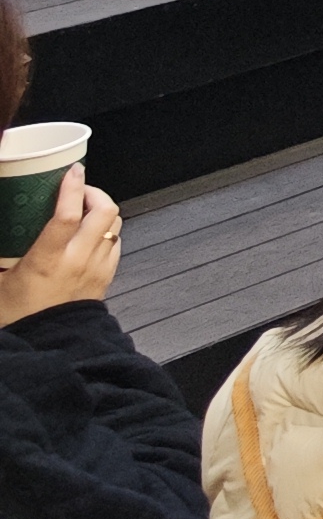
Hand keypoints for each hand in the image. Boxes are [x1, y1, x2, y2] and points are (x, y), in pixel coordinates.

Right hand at [0, 171, 119, 325]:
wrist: (43, 347)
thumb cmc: (16, 315)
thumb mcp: (0, 278)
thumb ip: (3, 251)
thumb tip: (5, 226)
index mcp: (47, 261)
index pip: (67, 214)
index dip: (73, 187)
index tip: (72, 171)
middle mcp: (78, 261)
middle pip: (104, 212)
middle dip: (94, 192)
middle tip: (77, 190)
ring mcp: (96, 270)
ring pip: (114, 225)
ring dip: (102, 211)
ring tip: (82, 209)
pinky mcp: (106, 278)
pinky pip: (115, 244)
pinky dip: (106, 231)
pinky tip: (88, 234)